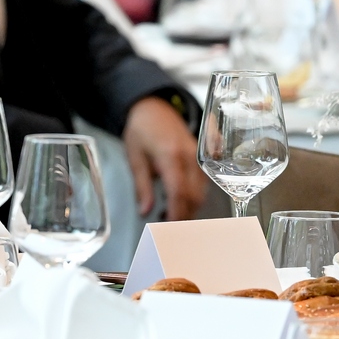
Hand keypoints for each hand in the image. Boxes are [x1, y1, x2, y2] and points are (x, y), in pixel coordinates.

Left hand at [122, 98, 203, 221]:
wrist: (154, 108)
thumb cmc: (141, 131)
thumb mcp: (135, 158)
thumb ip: (141, 186)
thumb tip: (145, 212)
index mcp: (170, 155)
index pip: (179, 192)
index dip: (176, 214)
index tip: (168, 229)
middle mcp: (190, 157)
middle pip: (194, 196)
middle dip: (183, 217)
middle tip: (165, 230)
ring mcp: (200, 158)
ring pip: (201, 193)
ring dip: (187, 210)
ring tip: (166, 217)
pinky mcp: (204, 160)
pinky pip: (203, 185)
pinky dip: (192, 199)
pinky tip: (175, 203)